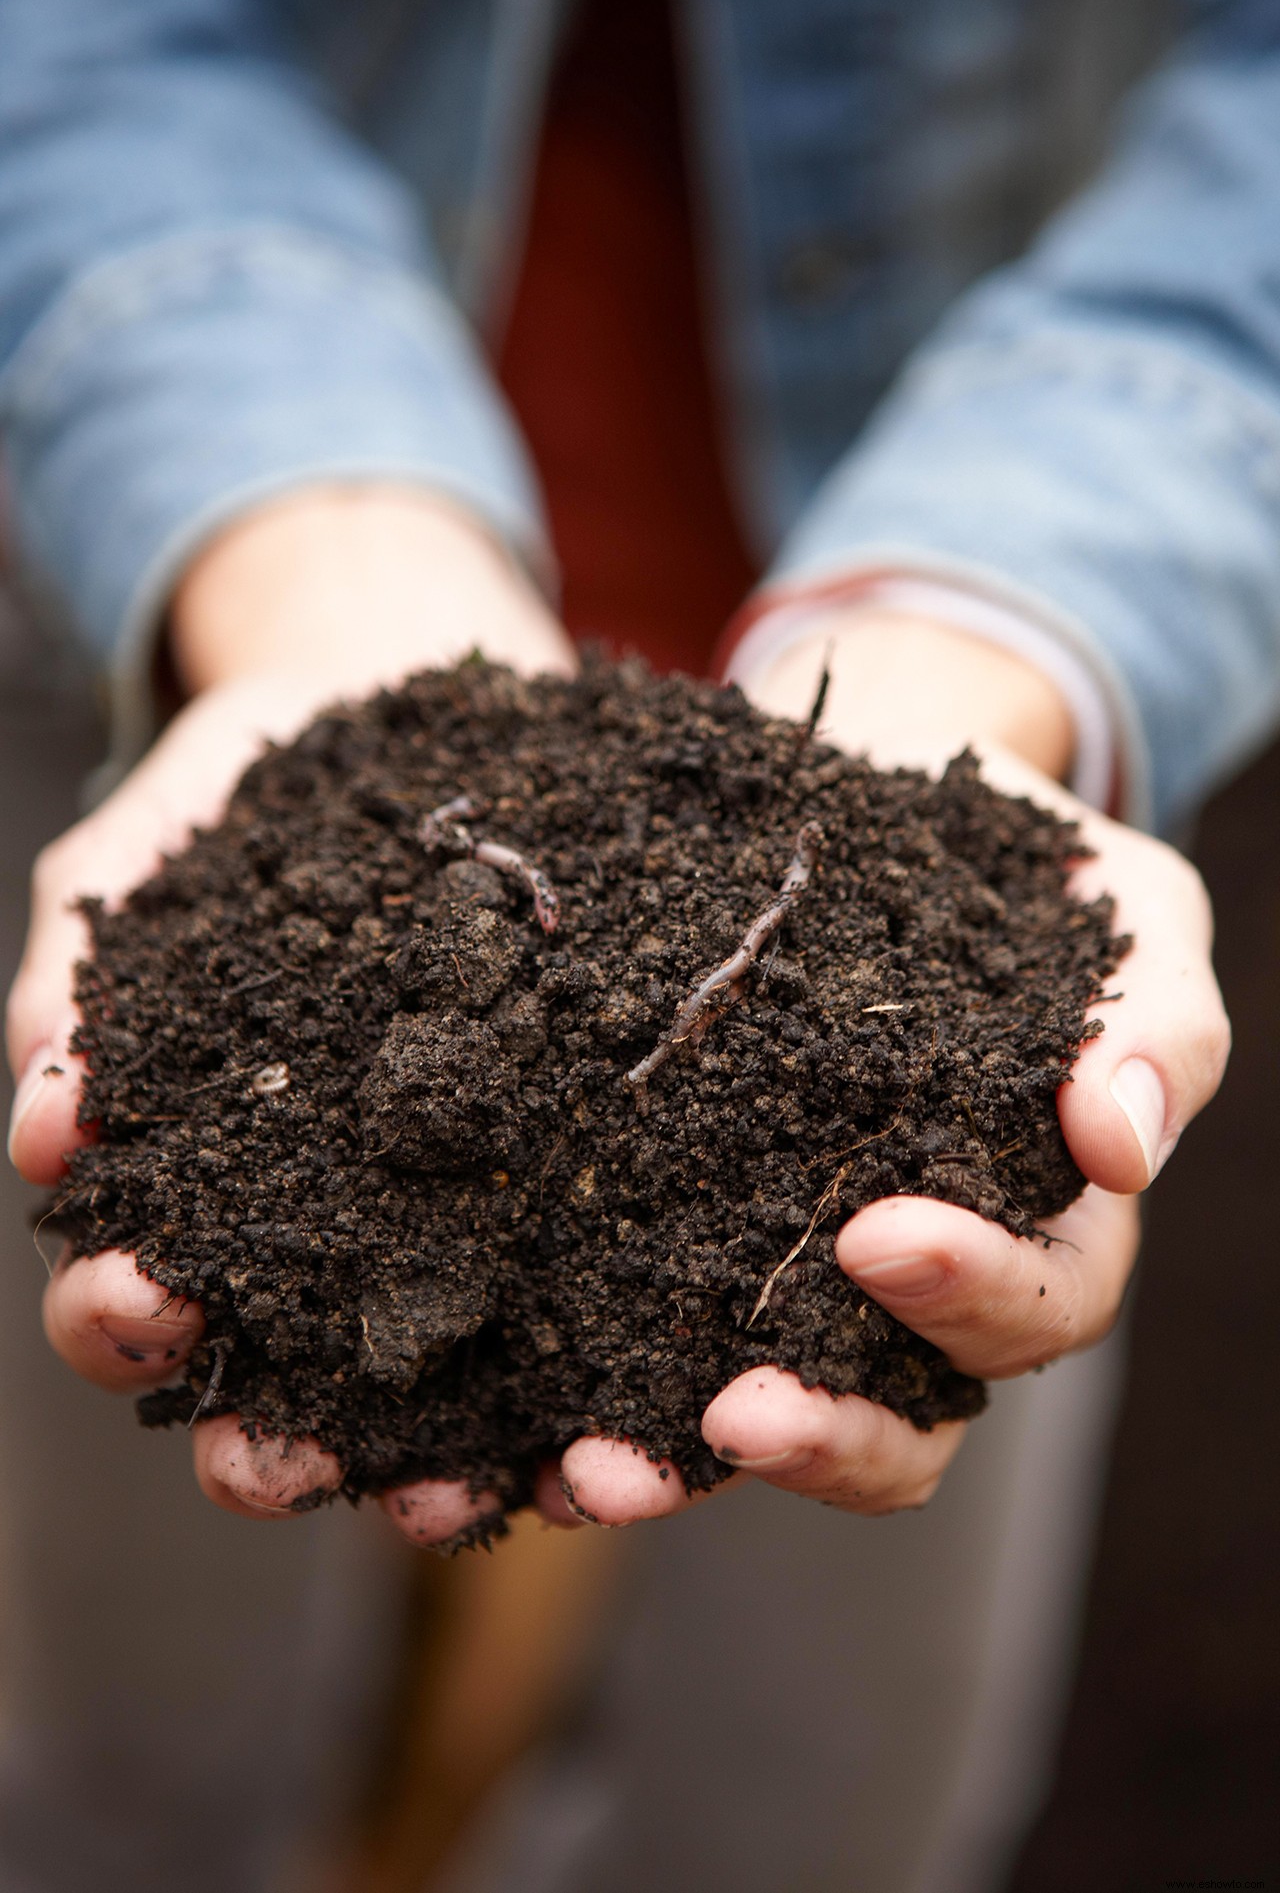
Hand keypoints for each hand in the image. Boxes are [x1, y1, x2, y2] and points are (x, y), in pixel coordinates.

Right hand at [7, 486, 585, 1546]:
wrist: (409, 709)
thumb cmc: (252, 791)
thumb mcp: (153, 859)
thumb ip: (85, 970)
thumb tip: (44, 1103)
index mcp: (199, 1175)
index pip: (136, 1292)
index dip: (123, 1321)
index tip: (148, 1302)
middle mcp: (322, 1231)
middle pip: (273, 1383)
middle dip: (263, 1443)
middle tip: (276, 1453)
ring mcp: (454, 1225)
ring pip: (435, 1392)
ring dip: (431, 1466)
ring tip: (455, 1495)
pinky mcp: (577, 1196)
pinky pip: (586, 1313)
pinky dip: (592, 1383)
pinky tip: (621, 1421)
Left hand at [553, 615, 1229, 1525]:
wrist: (874, 795)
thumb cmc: (1016, 868)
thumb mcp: (1125, 918)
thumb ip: (1155, 1023)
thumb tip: (1123, 1143)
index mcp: (1042, 1222)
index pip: (1036, 1303)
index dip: (970, 1292)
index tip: (876, 1235)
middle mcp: (920, 1285)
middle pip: (899, 1416)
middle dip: (821, 1434)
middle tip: (733, 1417)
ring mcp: (796, 1279)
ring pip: (759, 1417)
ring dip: (677, 1467)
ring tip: (590, 1477)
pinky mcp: (683, 1248)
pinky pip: (641, 1352)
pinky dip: (582, 1414)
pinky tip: (510, 1453)